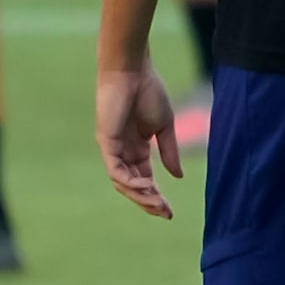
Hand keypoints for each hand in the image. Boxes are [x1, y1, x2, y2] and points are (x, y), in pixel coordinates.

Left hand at [96, 63, 181, 217]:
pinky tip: (146, 188)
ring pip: (124, 183)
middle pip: (134, 185)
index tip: (169, 210)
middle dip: (149, 201)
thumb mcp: (165, 127)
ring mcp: (113, 148)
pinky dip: (130, 182)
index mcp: (137, 147)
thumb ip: (170, 152)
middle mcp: (123, 151)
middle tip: (165, 213)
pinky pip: (116, 171)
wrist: (133, 71)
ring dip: (141, 196)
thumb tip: (178, 176)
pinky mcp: (107, 142)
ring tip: (158, 204)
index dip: (156, 195)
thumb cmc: (149, 91)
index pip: (145, 179)